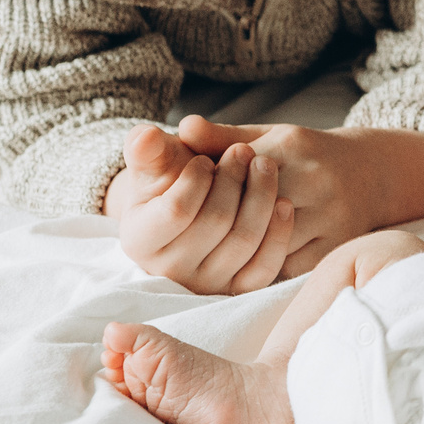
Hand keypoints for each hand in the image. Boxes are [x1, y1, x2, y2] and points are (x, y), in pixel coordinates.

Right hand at [104, 124, 292, 293]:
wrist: (192, 205)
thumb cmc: (170, 180)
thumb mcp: (155, 163)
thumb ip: (148, 149)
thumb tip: (144, 135)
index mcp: (140, 240)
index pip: (176, 210)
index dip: (197, 178)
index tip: (205, 158)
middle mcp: (170, 270)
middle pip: (215, 222)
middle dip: (233, 180)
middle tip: (243, 151)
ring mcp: (205, 283)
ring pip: (243, 241)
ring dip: (261, 197)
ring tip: (265, 165)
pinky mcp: (237, 288)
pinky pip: (265, 267)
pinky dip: (278, 233)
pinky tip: (283, 203)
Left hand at [173, 117, 423, 277]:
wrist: (374, 173)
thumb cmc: (308, 156)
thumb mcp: (270, 136)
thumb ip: (224, 136)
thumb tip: (182, 127)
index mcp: (293, 147)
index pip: (237, 173)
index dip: (210, 190)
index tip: (190, 200)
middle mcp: (316, 180)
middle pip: (253, 211)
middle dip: (223, 223)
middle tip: (196, 234)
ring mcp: (330, 215)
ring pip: (270, 242)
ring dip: (241, 249)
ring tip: (215, 251)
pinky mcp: (336, 245)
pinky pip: (289, 266)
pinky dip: (265, 266)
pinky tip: (246, 264)